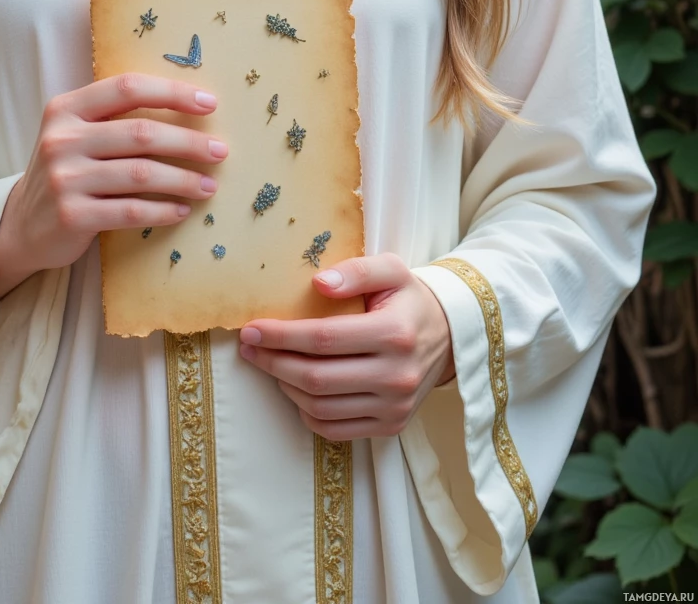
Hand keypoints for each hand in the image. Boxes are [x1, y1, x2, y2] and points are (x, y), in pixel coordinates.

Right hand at [0, 74, 225, 296]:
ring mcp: (65, 178)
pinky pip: (131, 211)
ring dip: (183, 180)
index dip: (172, 93)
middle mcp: (63, 139)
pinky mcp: (73, 216)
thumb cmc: (67, 171)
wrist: (21, 224)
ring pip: (141, 174)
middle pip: (141, 133)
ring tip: (208, 186)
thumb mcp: (76, 134)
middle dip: (188, 142)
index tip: (209, 102)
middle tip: (220, 152)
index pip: (127, 88)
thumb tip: (189, 108)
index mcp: (67, 108)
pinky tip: (181, 211)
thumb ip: (115, 118)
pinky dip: (163, 211)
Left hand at [237, 253, 454, 439]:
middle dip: (273, 362)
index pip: (324, 339)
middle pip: (317, 378)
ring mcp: (394, 407)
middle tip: (249, 346)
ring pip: (321, 408)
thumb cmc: (409, 299)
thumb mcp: (391, 270)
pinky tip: (295, 389)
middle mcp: (396, 376)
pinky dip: (307, 413)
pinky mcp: (391, 426)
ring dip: (285, 387)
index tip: (251, 328)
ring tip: (269, 363)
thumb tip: (318, 283)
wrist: (449, 336)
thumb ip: (355, 271)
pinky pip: (335, 429)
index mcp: (394, 334)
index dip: (281, 336)